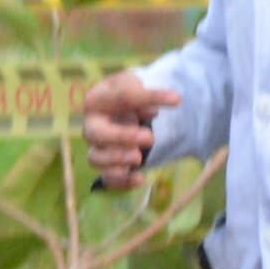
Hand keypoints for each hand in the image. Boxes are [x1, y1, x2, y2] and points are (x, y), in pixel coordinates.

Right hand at [81, 70, 179, 188]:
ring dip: (117, 160)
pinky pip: (107, 179)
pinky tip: (140, 178)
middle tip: (150, 138)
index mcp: (97, 99)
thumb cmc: (129, 96)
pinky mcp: (106, 167)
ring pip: (95, 159)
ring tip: (139, 158)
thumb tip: (152, 111)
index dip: (149, 97)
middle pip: (96, 133)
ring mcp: (97, 147)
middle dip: (121, 137)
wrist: (126, 111)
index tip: (177, 99)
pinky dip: (122, 181)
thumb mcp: (137, 86)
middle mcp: (92, 125)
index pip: (121, 97)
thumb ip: (144, 96)